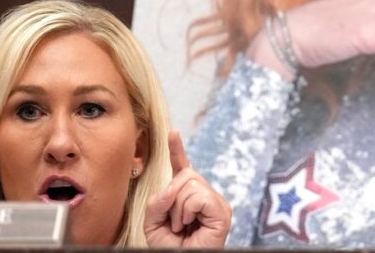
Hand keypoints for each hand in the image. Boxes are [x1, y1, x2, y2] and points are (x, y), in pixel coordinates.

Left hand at [144, 131, 231, 247]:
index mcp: (188, 197)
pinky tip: (190, 224)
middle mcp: (205, 196)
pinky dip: (188, 210)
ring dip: (178, 208)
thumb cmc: (169, 247)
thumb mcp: (152, 222)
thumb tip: (172, 187)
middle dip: (171, 198)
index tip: (173, 132)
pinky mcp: (222, 212)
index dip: (177, 150)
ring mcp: (216, 203)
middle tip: (174, 223)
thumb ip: (157, 201)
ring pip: (191, 184)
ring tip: (182, 226)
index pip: (183, 169)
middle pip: (186, 175)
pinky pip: (199, 196)